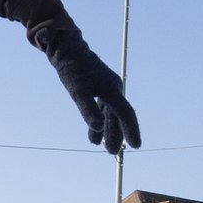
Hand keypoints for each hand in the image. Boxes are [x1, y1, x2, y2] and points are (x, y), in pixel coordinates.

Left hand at [36, 29, 140, 154]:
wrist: (66, 50)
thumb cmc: (72, 69)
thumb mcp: (77, 91)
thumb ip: (88, 110)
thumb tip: (98, 128)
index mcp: (112, 89)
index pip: (126, 114)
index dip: (131, 130)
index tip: (136, 146)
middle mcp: (113, 88)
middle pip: (119, 116)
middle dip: (117, 135)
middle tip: (113, 153)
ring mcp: (107, 87)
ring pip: (111, 114)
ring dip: (108, 130)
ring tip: (105, 148)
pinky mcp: (99, 87)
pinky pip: (103, 108)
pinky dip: (100, 120)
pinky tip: (94, 134)